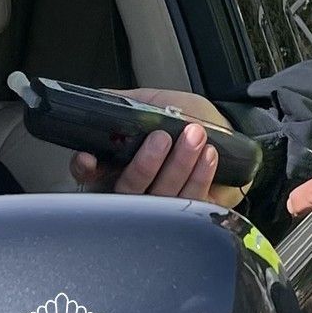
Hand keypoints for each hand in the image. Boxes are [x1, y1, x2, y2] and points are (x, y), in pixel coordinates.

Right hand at [69, 88, 247, 209]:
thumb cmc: (186, 117)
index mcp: (116, 165)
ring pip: (161, 197)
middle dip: (144, 164)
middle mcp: (135, 190)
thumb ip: (126, 103)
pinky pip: (192, 203)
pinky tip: (208, 156)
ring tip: (194, 137)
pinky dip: (200, 177)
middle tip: (162, 137)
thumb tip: (101, 100)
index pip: (89, 175)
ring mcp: (163, 206)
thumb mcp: (153, 101)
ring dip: (178, 165)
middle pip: (128, 190)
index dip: (86, 170)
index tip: (90, 158)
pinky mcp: (191, 212)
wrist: (225, 129)